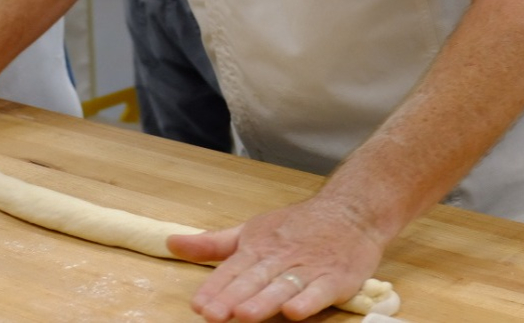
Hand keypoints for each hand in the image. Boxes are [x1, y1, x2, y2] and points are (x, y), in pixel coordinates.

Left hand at [169, 195, 387, 322]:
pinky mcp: (336, 278)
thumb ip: (213, 244)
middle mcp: (281, 256)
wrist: (352, 210)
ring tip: (244, 315)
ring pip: (283, 286)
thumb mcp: (251, 230)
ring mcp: (309, 267)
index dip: (215, 287)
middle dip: (233, 297)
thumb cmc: (297, 225)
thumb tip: (171, 243)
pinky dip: (308, 300)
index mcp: (259, 246)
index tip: (199, 305)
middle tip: (213, 314)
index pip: (233, 269)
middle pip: (254, 279)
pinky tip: (294, 311)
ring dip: (264, 301)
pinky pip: (320, 291)